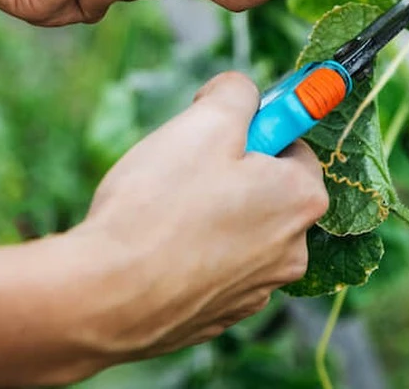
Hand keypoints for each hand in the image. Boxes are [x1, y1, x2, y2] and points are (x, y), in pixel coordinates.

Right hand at [72, 72, 328, 359]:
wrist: (108, 297)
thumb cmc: (159, 206)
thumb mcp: (204, 122)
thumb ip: (237, 93)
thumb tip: (242, 93)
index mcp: (300, 199)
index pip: (293, 144)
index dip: (252, 129)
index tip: (216, 130)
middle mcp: (292, 250)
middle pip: (267, 190)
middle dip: (230, 173)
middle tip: (181, 169)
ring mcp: (256, 289)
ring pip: (239, 230)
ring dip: (209, 215)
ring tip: (161, 212)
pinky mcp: (220, 316)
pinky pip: (212, 268)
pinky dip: (191, 254)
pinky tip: (155, 249)